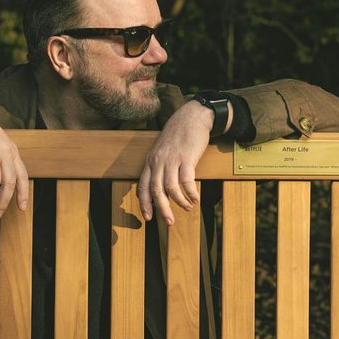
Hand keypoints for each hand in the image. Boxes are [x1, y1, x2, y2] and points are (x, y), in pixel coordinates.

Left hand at [138, 101, 216, 224]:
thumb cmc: (179, 134)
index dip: (144, 203)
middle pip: (156, 190)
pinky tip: (195, 198)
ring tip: (187, 207)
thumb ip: (160, 166)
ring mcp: (172, 160)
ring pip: (170, 188)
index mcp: (151, 161)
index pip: (143, 186)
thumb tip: (161, 187)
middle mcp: (159, 161)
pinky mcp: (187, 158)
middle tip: (169, 222)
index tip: (148, 217)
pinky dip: (190, 193)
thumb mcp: (163, 149)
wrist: (192, 116)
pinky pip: (186, 181)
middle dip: (162, 209)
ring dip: (179, 202)